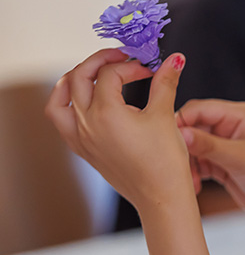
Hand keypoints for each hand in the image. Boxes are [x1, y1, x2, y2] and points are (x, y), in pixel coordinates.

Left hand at [46, 49, 193, 210]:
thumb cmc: (164, 161)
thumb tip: (175, 60)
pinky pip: (62, 120)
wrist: (160, 196)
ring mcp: (80, 138)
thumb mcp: (165, 116)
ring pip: (60, 98)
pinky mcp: (83, 150)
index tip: (150, 69)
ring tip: (92, 74)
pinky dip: (69, 104)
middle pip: (79, 77)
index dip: (131, 65)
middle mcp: (86, 124)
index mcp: (106, 113)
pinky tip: (87, 103)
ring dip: (74, 80)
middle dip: (99, 62)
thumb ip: (166, 82)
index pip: (111, 73)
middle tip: (120, 58)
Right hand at [176, 99, 244, 227]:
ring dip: (186, 163)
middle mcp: (231, 127)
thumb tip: (179, 133)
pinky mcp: (222, 164)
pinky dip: (192, 174)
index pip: (200, 109)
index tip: (162, 138)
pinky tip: (194, 187)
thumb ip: (209, 146)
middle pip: (192, 127)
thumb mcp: (241, 158)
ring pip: (192, 147)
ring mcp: (226, 146)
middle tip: (173, 163)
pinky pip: (198, 163)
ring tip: (188, 180)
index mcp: (240, 115)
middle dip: (181, 145)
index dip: (180, 121)